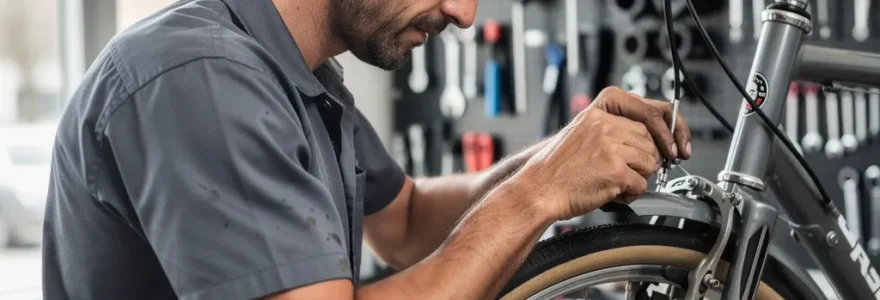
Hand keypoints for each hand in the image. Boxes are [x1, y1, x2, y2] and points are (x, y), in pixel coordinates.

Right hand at [513, 87, 691, 219]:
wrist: (538, 189)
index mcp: (599, 112)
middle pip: (651, 140)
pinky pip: (641, 184)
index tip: (676, 144)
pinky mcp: (615, 170)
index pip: (648, 114)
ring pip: (650, 163)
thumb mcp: (583, 134)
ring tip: (613, 182)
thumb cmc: (558, 169)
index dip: (668, 130)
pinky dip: (630, 194)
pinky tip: (611, 193)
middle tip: (628, 172)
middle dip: (646, 159)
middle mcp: (605, 125)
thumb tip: (652, 138)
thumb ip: (613, 129)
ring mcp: (611, 147)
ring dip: (637, 177)